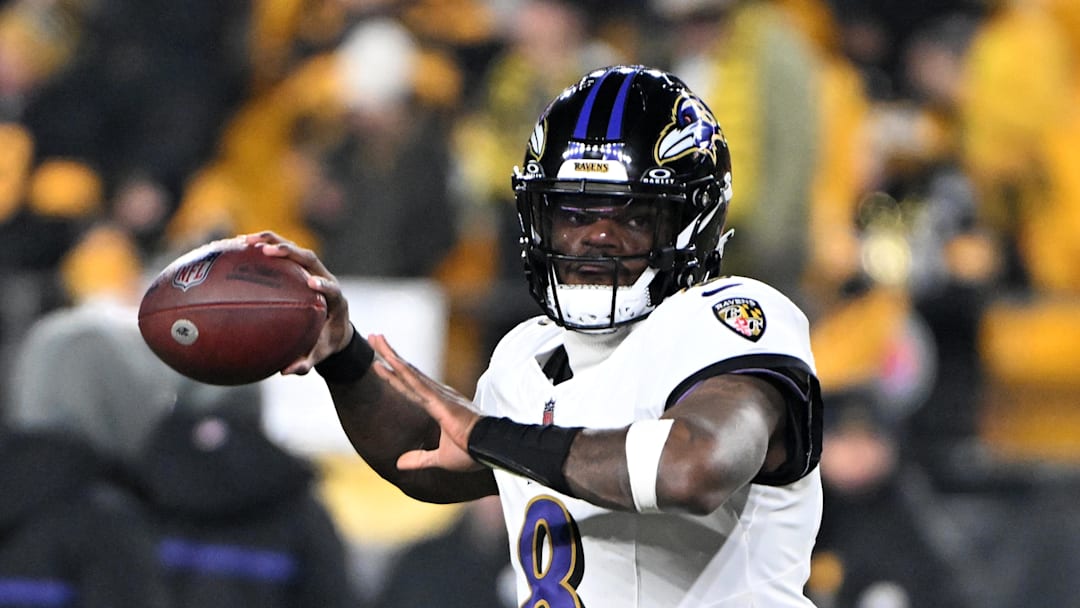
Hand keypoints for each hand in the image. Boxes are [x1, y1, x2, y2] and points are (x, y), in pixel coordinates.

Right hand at [245, 231, 352, 374]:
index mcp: (334, 300)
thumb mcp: (318, 355)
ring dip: (272, 242)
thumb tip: (286, 372)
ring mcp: (311, 270)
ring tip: (246, 241)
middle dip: (290, 252)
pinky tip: (236, 247)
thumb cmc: (325, 342)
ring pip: (294, 249)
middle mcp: (324, 279)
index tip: (310, 284)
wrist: (334, 328)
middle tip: (268, 251)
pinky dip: (261, 248)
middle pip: (310, 259)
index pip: (331, 288)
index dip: (323, 284)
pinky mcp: (299, 267)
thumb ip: (306, 363)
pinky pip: (280, 254)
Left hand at [368, 334, 483, 472]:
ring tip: (375, 338)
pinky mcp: (440, 402)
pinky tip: (391, 361)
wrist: (491, 450)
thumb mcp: (441, 458)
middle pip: (407, 371)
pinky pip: (417, 384)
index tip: (379, 360)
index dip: (393, 372)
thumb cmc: (473, 452)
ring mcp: (438, 396)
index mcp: (437, 405)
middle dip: (389, 354)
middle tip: (373, 337)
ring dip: (391, 355)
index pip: (409, 385)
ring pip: (409, 372)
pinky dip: (403, 372)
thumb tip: (398, 464)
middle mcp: (436, 395)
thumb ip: (420, 459)